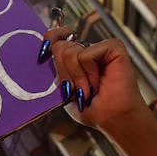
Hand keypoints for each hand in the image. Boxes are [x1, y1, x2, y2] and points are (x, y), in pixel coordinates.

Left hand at [43, 25, 156, 155]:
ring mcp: (99, 47)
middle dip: (65, 73)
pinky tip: (99, 81)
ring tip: (90, 89)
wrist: (112, 118)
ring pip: (70, 51)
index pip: (56, 37)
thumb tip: (45, 52)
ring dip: (78, 77)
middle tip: (78, 90)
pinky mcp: (113, 46)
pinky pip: (86, 54)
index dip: (49, 39)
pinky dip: (89, 72)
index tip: (43, 55)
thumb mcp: (64, 91)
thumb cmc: (91, 108)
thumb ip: (56, 71)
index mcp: (74, 58)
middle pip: (60, 47)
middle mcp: (87, 49)